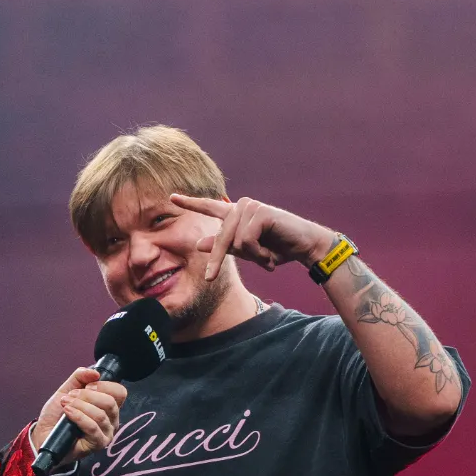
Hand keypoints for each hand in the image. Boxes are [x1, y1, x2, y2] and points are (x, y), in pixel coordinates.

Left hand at [30, 368, 127, 466]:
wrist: (44, 434)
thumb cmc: (58, 415)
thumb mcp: (67, 390)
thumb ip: (80, 377)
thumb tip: (95, 372)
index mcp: (108, 406)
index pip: (119, 392)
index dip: (104, 385)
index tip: (87, 386)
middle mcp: (112, 420)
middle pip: (110, 402)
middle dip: (87, 395)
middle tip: (71, 396)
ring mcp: (106, 433)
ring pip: (100, 415)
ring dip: (80, 406)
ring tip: (66, 404)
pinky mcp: (98, 444)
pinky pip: (92, 427)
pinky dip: (78, 417)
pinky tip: (68, 413)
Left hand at [170, 193, 335, 280]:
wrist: (304, 246)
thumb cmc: (277, 248)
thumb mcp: (246, 252)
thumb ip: (223, 247)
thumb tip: (198, 244)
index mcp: (235, 214)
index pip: (209, 207)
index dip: (190, 203)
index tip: (171, 197)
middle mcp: (241, 206)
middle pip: (219, 239)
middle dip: (219, 261)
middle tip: (213, 278)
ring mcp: (250, 207)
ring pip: (234, 242)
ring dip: (251, 257)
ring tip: (266, 257)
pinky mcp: (260, 212)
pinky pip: (246, 241)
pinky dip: (258, 254)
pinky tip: (270, 254)